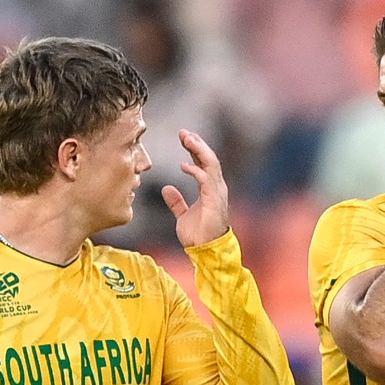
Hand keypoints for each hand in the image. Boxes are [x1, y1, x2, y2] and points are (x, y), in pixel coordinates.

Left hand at [161, 129, 229, 247]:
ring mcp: (217, 193)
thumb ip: (176, 202)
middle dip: (197, 144)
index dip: (195, 150)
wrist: (205, 252)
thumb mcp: (182, 215)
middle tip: (183, 132)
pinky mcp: (214, 200)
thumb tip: (167, 189)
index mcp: (210, 189)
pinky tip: (184, 165)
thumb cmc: (198, 236)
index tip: (184, 138)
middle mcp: (216, 188)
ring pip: (211, 164)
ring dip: (199, 150)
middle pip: (209, 159)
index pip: (204, 164)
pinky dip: (196, 171)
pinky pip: (206, 180)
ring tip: (187, 139)